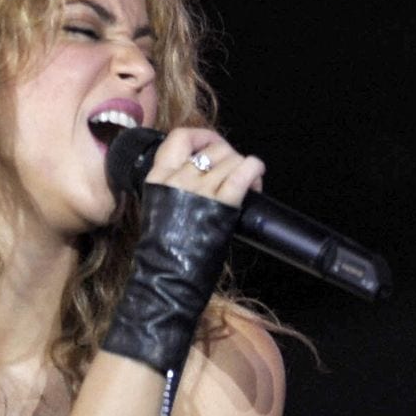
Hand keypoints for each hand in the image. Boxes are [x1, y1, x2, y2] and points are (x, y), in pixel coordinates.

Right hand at [101, 129, 264, 374]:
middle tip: (238, 171)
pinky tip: (257, 179)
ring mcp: (199, 190)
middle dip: (231, 156)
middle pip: (213, 147)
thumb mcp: (160, 209)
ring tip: (250, 183)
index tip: (214, 147)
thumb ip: (175, 189)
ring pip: (231, 158)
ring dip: (246, 167)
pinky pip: (243, 173)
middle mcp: (178, 178)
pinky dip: (255, 169)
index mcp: (158, 178)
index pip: (180, 137)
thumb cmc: (164, 252)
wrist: (165, 278)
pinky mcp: (220, 204)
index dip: (203, 137)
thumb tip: (203, 176)